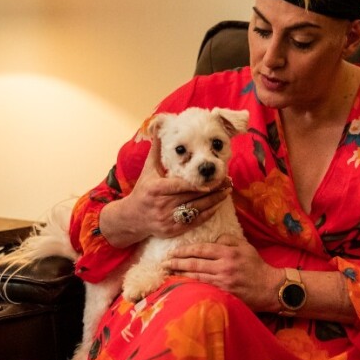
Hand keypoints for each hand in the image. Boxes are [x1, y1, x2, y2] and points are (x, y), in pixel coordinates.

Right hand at [98, 135, 232, 246]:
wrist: (132, 218)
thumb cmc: (142, 190)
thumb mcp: (147, 170)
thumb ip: (156, 151)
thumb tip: (159, 128)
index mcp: (156, 189)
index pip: (180, 185)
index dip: (197, 183)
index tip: (212, 178)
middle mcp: (161, 205)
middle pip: (192, 197)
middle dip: (212, 189)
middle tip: (227, 181)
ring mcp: (167, 219)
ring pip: (196, 209)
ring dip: (214, 201)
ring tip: (227, 191)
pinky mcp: (172, 231)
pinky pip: (194, 222)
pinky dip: (208, 214)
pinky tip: (218, 205)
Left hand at [166, 235, 280, 310]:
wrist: (270, 288)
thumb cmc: (256, 266)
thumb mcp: (245, 246)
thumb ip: (227, 240)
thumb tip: (212, 240)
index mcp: (228, 253)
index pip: (201, 249)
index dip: (185, 250)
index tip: (173, 251)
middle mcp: (224, 267)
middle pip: (195, 263)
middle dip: (177, 262)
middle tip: (164, 262)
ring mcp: (223, 282)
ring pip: (196, 276)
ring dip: (181, 274)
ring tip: (169, 271)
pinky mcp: (223, 294)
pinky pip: (203, 288)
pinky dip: (191, 285)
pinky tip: (182, 283)